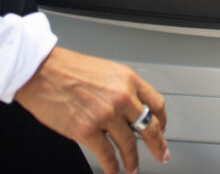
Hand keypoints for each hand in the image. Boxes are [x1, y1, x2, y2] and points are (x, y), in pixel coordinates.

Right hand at [15, 46, 168, 172]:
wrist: (43, 72)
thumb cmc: (69, 69)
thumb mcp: (106, 71)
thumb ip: (121, 89)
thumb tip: (128, 110)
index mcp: (128, 79)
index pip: (156, 103)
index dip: (162, 119)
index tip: (162, 128)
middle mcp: (122, 97)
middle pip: (149, 126)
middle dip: (158, 144)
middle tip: (161, 154)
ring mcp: (106, 115)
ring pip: (129, 144)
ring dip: (133, 160)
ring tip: (134, 169)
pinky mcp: (87, 131)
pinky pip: (107, 155)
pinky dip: (113, 167)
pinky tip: (114, 171)